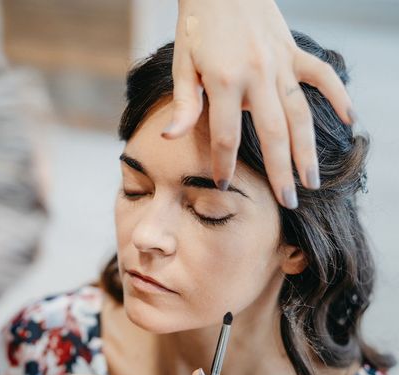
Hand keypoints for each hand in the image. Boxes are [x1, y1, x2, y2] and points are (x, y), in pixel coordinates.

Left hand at [167, 0, 353, 207]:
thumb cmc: (198, 25)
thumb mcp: (182, 63)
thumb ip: (184, 104)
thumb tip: (170, 138)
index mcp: (224, 81)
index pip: (226, 136)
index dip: (224, 166)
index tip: (224, 187)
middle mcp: (257, 75)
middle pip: (272, 134)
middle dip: (279, 172)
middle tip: (287, 203)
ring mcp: (280, 63)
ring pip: (300, 114)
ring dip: (307, 150)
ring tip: (312, 180)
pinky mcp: (294, 51)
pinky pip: (322, 76)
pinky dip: (338, 97)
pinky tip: (350, 122)